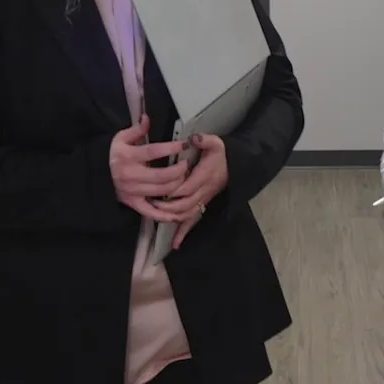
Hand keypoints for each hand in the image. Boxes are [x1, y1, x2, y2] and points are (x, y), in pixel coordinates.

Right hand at [109, 115, 188, 221]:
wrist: (96, 174)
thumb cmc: (112, 155)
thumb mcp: (120, 139)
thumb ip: (136, 130)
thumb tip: (147, 118)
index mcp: (128, 157)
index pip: (153, 151)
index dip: (171, 148)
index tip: (184, 144)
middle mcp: (131, 175)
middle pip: (162, 176)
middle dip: (179, 170)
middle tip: (186, 164)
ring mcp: (133, 191)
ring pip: (162, 191)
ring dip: (177, 185)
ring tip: (183, 177)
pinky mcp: (133, 203)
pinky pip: (151, 212)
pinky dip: (165, 214)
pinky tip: (177, 212)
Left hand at [155, 133, 229, 248]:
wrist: (232, 168)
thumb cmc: (220, 155)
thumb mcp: (216, 143)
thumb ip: (205, 140)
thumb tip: (195, 138)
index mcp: (205, 176)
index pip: (188, 186)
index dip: (174, 189)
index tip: (159, 188)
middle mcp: (204, 192)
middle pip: (185, 203)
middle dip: (168, 205)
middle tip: (151, 202)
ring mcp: (202, 201)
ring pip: (187, 214)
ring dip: (171, 216)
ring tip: (155, 213)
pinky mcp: (201, 206)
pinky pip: (192, 222)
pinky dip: (183, 233)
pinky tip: (175, 244)